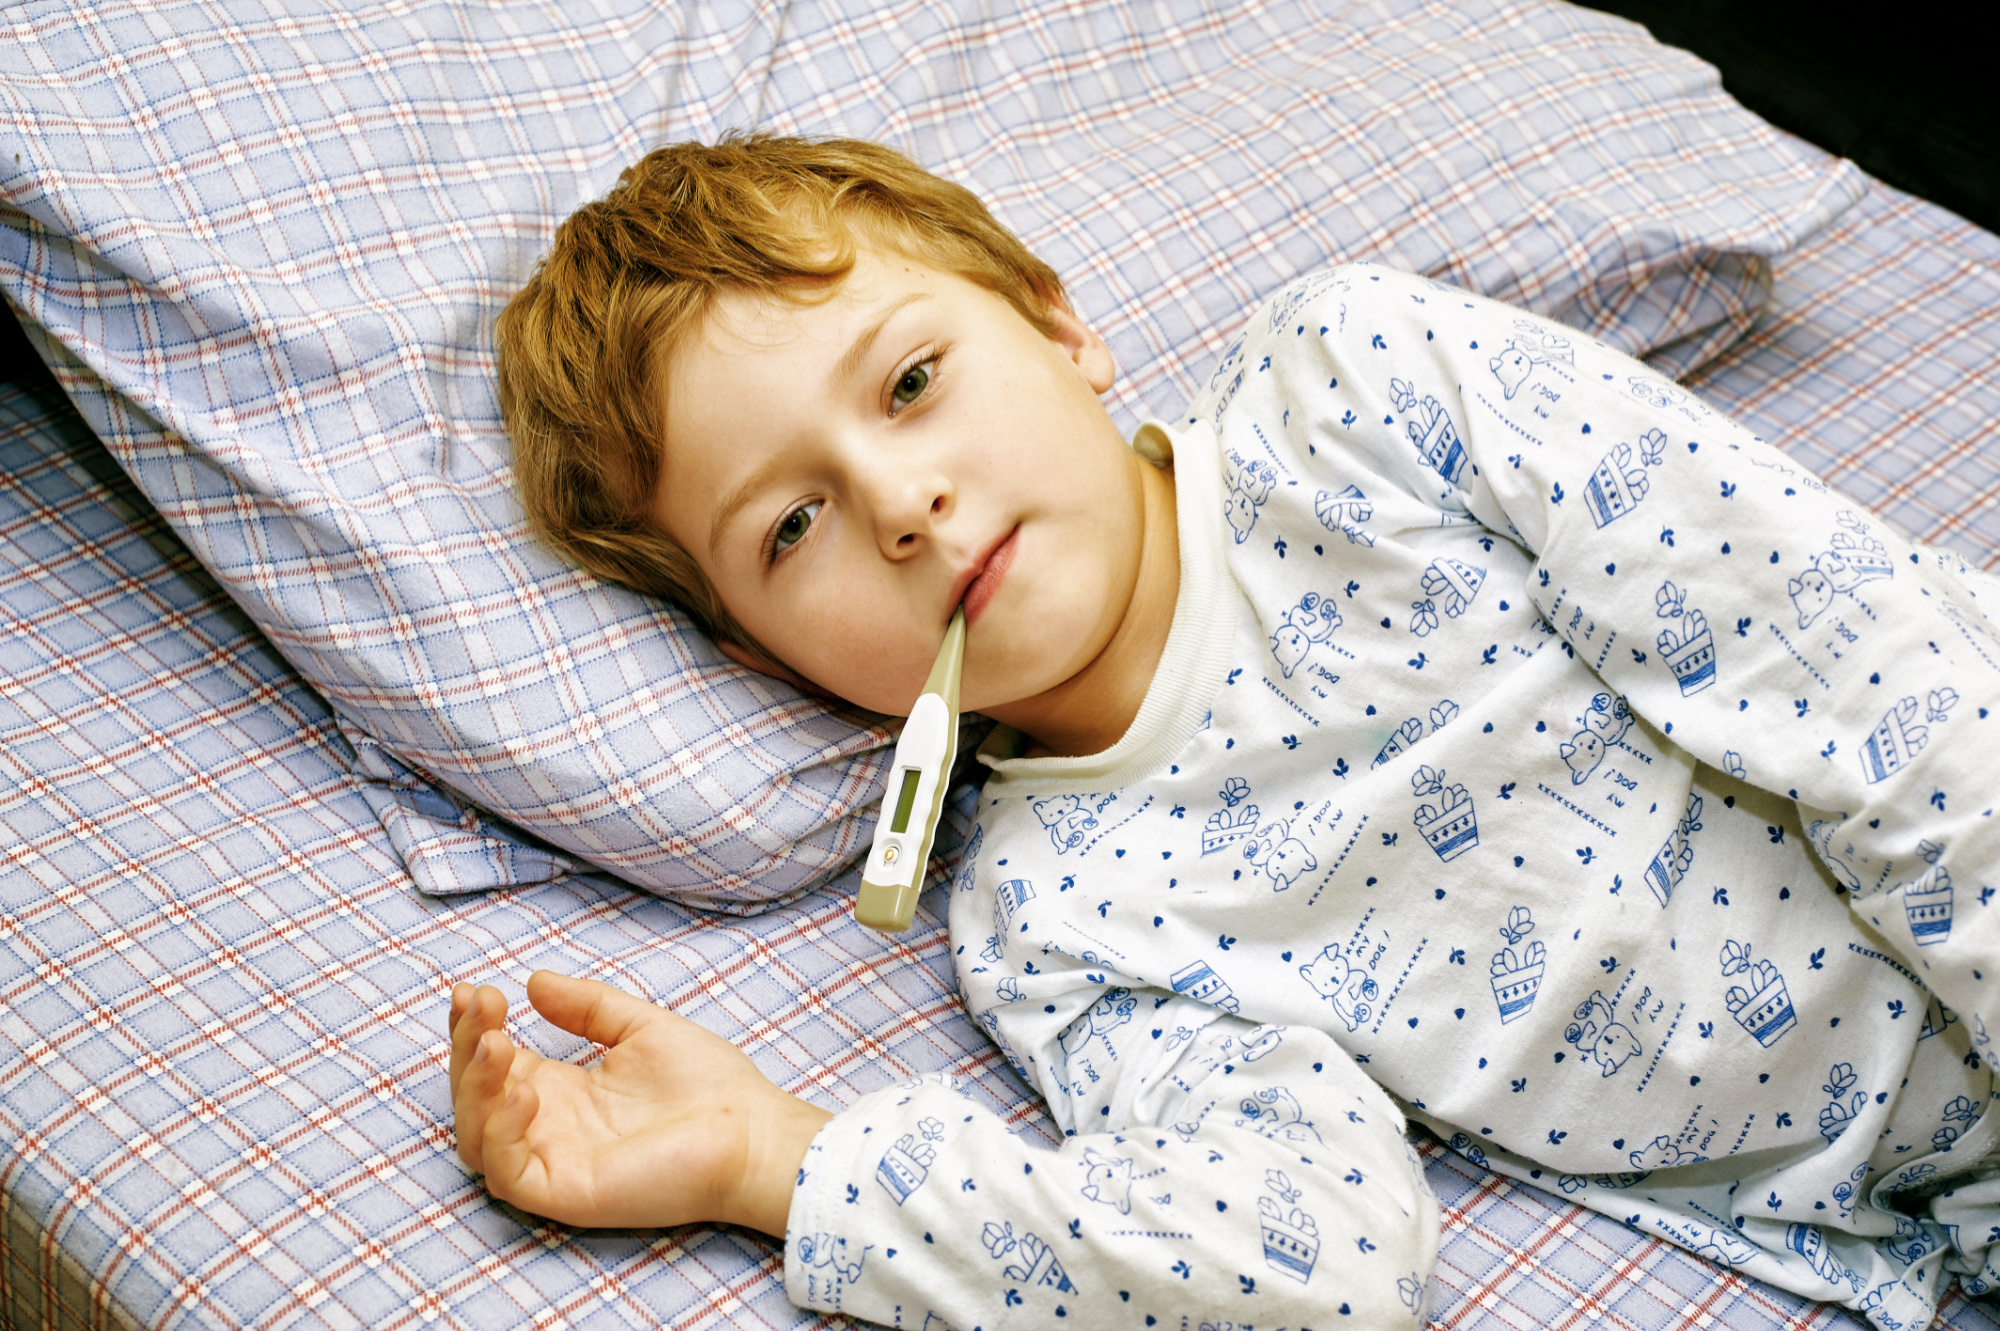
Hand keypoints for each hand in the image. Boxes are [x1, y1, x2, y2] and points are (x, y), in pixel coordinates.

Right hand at [448, 971, 830, 1235]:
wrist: (753, 1130)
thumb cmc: (708, 1084)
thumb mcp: (640, 1027)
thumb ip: (588, 1006)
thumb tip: (534, 982)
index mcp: (562, 1089)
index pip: (494, 1062)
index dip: (474, 1027)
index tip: (475, 989)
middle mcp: (549, 1125)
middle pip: (474, 1095)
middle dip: (466, 1047)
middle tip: (480, 1005)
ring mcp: (554, 1161)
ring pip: (476, 1136)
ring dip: (473, 1087)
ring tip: (496, 1041)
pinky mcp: (567, 1192)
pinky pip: (508, 1172)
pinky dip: (502, 1132)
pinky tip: (525, 1090)